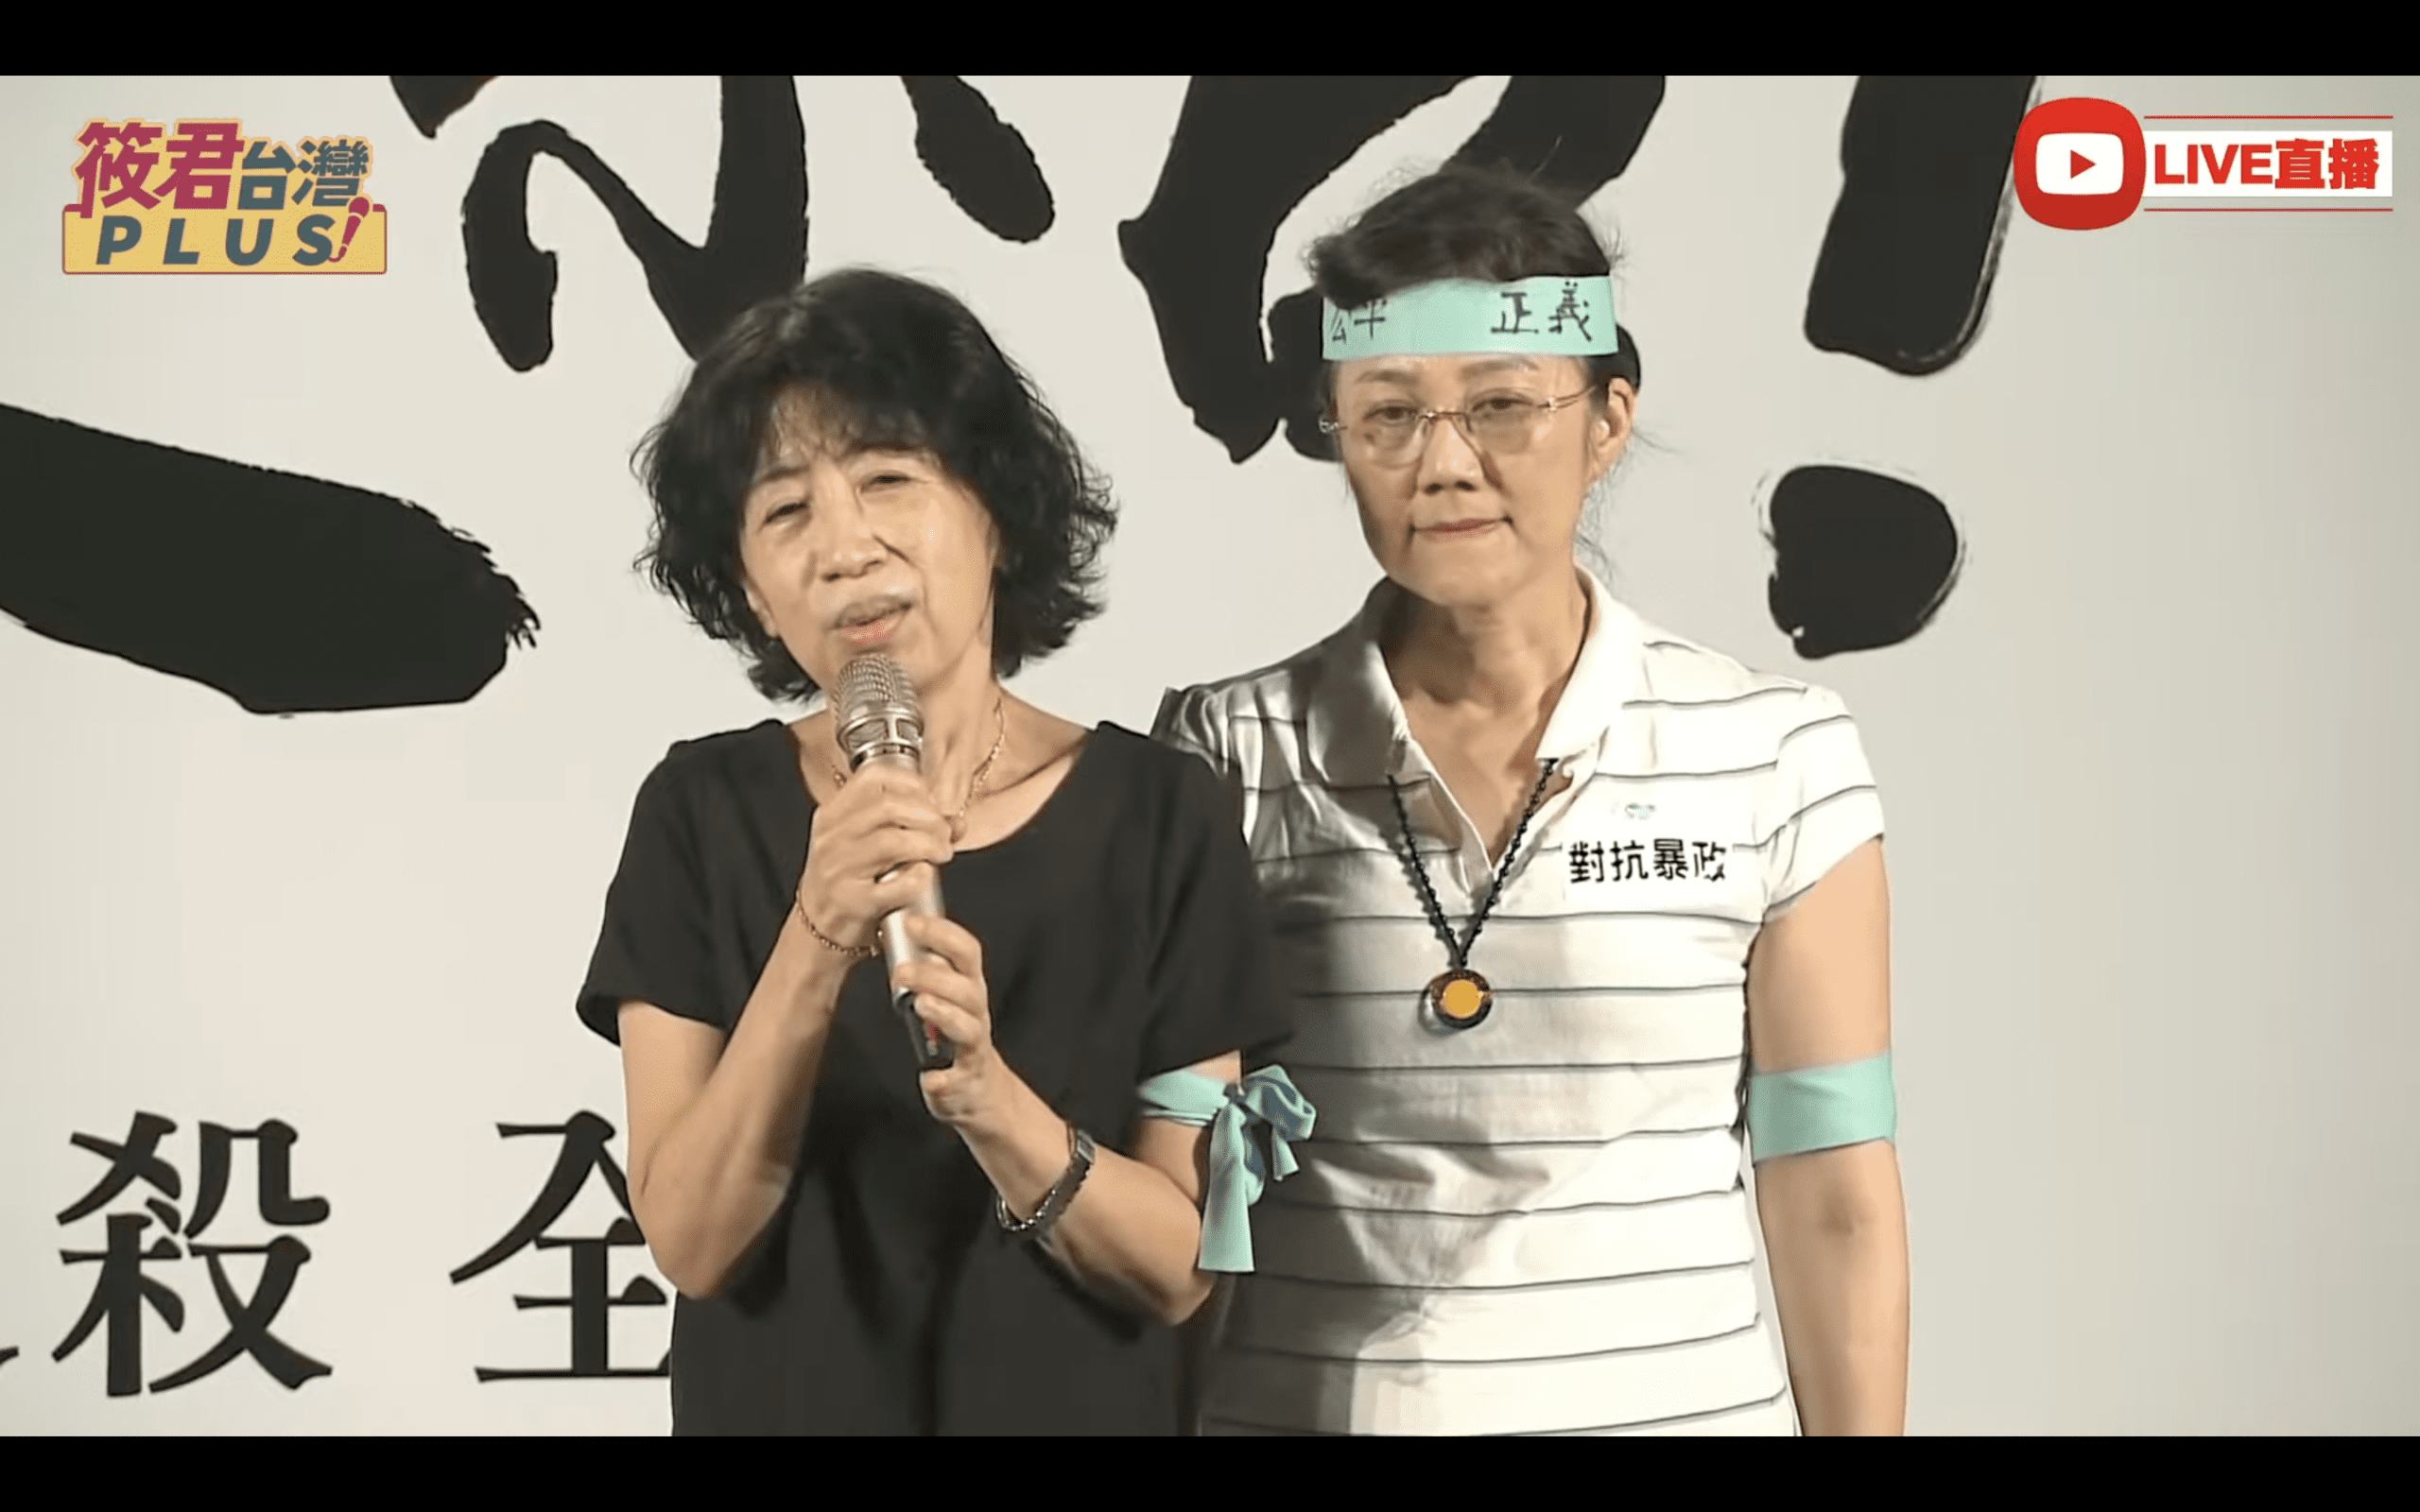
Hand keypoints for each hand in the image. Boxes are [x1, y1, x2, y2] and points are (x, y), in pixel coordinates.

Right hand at [795, 763, 953, 956]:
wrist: (819, 927)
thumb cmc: (849, 880)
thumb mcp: (868, 845)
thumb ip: (910, 825)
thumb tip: (956, 821)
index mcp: (833, 815)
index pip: (872, 778)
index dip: (910, 783)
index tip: (929, 801)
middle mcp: (832, 838)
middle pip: (889, 807)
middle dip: (928, 817)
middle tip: (943, 834)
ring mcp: (839, 870)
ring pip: (893, 841)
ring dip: (930, 844)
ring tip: (941, 853)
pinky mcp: (853, 902)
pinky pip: (899, 883)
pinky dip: (921, 876)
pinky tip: (925, 876)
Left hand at [891, 913, 1012, 1126]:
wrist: (982, 1090)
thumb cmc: (957, 1034)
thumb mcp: (948, 996)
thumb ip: (930, 967)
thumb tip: (901, 927)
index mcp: (969, 987)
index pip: (966, 952)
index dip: (942, 934)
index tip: (913, 922)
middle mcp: (975, 1014)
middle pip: (966, 988)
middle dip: (935, 976)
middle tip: (901, 971)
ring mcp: (973, 1047)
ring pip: (968, 1028)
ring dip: (945, 1014)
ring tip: (920, 1005)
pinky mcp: (965, 1079)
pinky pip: (957, 1079)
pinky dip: (944, 1079)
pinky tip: (929, 1077)